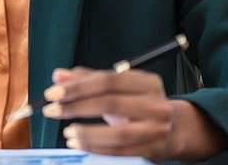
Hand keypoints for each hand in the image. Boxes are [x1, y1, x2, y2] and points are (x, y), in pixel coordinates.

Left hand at [40, 67, 225, 161]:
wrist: (177, 130)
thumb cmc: (138, 105)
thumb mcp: (118, 88)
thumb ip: (87, 79)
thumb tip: (58, 76)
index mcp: (145, 82)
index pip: (108, 80)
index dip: (78, 86)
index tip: (52, 92)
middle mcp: (154, 104)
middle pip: (111, 103)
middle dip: (76, 107)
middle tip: (51, 110)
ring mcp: (155, 129)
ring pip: (117, 133)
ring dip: (88, 134)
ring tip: (67, 132)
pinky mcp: (152, 151)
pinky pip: (121, 152)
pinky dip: (96, 149)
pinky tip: (79, 144)